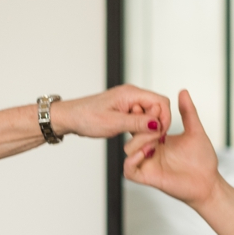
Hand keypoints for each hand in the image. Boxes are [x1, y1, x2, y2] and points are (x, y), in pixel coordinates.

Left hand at [48, 85, 170, 139]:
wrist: (70, 118)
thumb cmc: (86, 117)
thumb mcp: (113, 123)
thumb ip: (138, 123)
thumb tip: (157, 123)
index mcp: (131, 93)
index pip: (161, 102)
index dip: (163, 119)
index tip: (158, 134)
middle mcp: (132, 95)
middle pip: (157, 109)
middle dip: (154, 127)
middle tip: (143, 140)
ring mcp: (129, 103)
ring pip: (150, 116)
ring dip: (145, 130)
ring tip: (132, 139)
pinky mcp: (125, 111)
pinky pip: (141, 120)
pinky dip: (138, 130)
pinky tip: (129, 136)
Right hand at [124, 89, 220, 207]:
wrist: (208, 182)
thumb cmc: (203, 160)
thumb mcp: (195, 131)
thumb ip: (188, 112)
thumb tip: (183, 92)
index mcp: (159, 138)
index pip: (142, 123)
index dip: (142, 114)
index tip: (151, 108)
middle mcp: (151, 150)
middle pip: (132, 133)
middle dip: (140, 126)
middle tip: (156, 125)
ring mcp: (148, 163)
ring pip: (128, 149)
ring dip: (138, 141)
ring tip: (155, 141)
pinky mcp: (149, 177)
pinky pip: (129, 170)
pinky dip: (132, 160)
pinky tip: (146, 153)